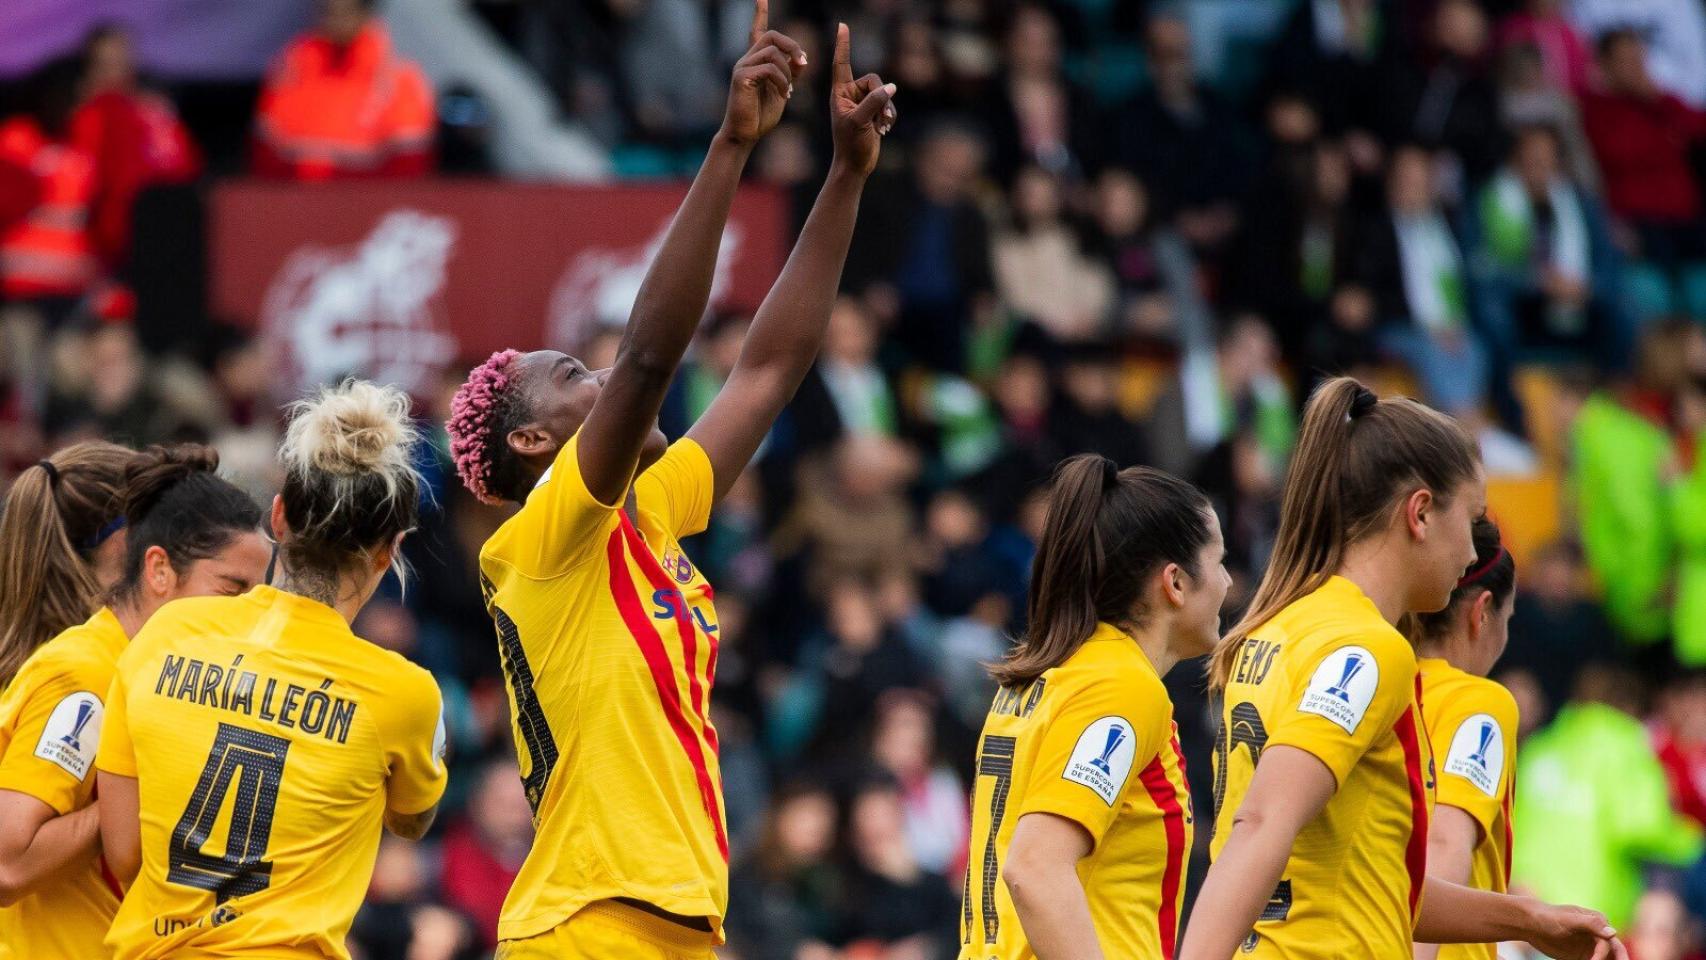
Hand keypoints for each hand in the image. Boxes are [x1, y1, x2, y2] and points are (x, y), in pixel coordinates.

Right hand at [720, 0, 806, 146]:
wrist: (745, 135)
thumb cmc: (761, 115)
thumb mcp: (782, 91)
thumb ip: (790, 73)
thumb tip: (801, 58)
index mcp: (755, 61)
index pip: (757, 31)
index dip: (759, 14)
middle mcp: (746, 59)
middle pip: (772, 36)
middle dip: (792, 46)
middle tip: (803, 63)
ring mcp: (742, 67)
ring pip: (773, 52)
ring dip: (789, 71)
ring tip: (789, 90)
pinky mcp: (741, 77)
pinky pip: (770, 68)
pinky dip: (782, 81)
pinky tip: (784, 95)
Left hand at [829, 22, 896, 176]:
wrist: (855, 165)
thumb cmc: (850, 145)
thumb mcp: (860, 121)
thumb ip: (874, 102)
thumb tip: (891, 86)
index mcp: (840, 93)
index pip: (841, 64)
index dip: (843, 45)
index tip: (842, 26)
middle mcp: (851, 94)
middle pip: (874, 80)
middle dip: (881, 98)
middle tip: (880, 118)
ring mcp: (863, 103)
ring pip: (884, 93)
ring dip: (887, 110)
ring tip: (882, 126)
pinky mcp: (874, 112)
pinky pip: (889, 104)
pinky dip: (890, 116)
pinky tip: (884, 129)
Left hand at [1522, 901, 1626, 959]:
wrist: (1530, 924)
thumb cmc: (1549, 917)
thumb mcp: (1569, 919)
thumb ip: (1591, 924)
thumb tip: (1613, 932)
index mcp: (1598, 922)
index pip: (1608, 943)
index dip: (1603, 955)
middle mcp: (1598, 934)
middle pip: (1614, 952)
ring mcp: (1591, 946)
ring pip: (1607, 959)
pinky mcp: (1583, 956)